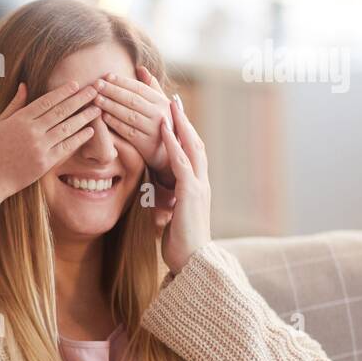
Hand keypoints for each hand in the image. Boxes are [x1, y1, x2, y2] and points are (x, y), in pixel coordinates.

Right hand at [0, 81, 101, 217]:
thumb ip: (14, 104)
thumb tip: (24, 85)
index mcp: (20, 119)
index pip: (46, 101)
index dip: (63, 92)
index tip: (76, 84)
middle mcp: (32, 131)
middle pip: (61, 111)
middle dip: (80, 99)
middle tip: (95, 90)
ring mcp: (40, 147)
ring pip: (67, 127)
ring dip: (84, 117)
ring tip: (97, 108)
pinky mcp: (46, 162)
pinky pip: (67, 147)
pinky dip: (80, 137)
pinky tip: (90, 130)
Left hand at [93, 66, 175, 188]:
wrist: (168, 152)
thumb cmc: (160, 123)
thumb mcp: (160, 104)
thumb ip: (151, 86)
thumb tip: (140, 68)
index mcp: (162, 101)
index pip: (139, 88)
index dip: (122, 81)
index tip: (107, 76)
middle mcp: (159, 114)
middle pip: (132, 100)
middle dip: (113, 91)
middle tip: (96, 84)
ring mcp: (153, 129)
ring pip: (129, 114)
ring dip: (111, 106)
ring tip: (96, 99)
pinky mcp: (145, 143)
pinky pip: (127, 131)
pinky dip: (115, 123)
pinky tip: (103, 116)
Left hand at [157, 94, 211, 273]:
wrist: (193, 262)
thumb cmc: (180, 244)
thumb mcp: (172, 219)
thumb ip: (169, 206)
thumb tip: (160, 206)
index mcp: (196, 186)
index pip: (190, 152)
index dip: (181, 132)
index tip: (172, 114)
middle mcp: (201, 181)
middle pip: (194, 142)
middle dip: (184, 120)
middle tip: (172, 97)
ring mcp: (199, 186)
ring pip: (191, 147)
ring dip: (180, 124)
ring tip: (169, 103)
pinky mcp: (192, 194)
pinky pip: (182, 163)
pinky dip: (174, 144)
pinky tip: (164, 129)